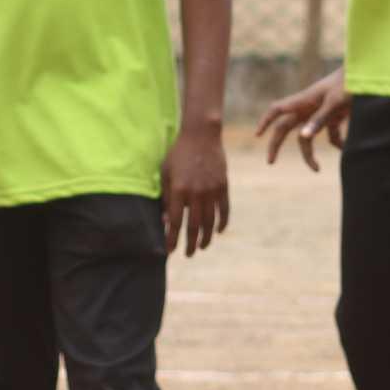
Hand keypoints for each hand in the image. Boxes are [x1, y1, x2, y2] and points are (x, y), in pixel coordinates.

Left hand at [162, 120, 229, 256]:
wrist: (201, 136)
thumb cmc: (178, 154)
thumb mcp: (166, 173)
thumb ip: (166, 197)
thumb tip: (167, 221)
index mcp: (179, 190)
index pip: (176, 222)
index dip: (172, 239)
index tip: (170, 251)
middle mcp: (196, 193)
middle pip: (194, 226)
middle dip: (190, 243)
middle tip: (188, 254)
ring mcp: (211, 190)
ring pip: (210, 221)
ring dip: (206, 237)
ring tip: (202, 247)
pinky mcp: (223, 186)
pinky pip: (224, 210)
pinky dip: (222, 222)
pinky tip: (219, 231)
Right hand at [257, 65, 351, 171]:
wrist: (367, 74)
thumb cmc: (348, 84)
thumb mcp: (335, 103)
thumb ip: (320, 119)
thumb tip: (303, 138)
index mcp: (303, 101)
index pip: (277, 110)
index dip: (265, 121)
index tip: (257, 135)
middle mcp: (308, 107)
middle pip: (286, 127)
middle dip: (277, 143)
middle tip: (270, 162)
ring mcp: (320, 112)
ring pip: (306, 135)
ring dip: (309, 152)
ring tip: (316, 169)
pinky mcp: (334, 115)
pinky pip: (329, 134)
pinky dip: (335, 142)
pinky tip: (345, 148)